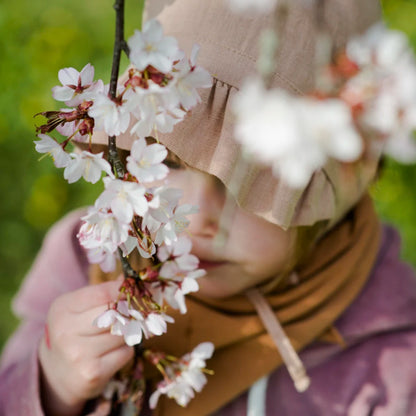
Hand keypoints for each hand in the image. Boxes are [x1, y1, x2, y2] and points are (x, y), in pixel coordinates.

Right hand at [38, 280, 133, 415]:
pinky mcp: (92, 374)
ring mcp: (78, 354)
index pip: (103, 293)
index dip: (124, 291)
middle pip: (115, 314)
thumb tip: (128, 280)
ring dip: (128, 332)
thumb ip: (102, 293)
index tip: (136, 291)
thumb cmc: (73, 331)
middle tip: (133, 312)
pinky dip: (125, 351)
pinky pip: (125, 353)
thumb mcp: (79, 307)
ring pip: (123, 333)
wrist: (55, 373)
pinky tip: (111, 353)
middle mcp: (66, 331)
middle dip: (129, 312)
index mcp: (63, 308)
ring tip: (115, 335)